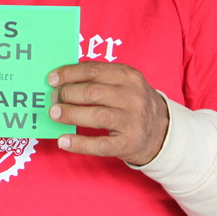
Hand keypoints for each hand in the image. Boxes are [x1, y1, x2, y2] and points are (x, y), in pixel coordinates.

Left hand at [47, 62, 168, 165]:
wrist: (163, 132)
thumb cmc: (134, 104)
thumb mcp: (125, 84)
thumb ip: (100, 78)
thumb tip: (63, 78)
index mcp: (129, 77)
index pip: (94, 70)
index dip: (69, 74)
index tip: (52, 79)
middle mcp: (133, 97)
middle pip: (93, 93)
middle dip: (68, 94)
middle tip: (53, 99)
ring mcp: (132, 121)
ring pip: (97, 116)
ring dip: (71, 114)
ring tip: (54, 114)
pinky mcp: (128, 144)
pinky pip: (100, 144)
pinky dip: (80, 143)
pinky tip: (64, 140)